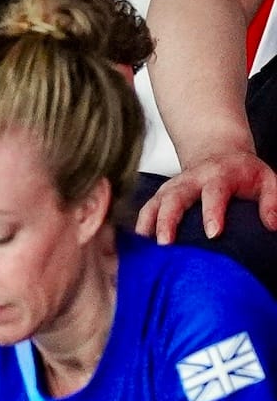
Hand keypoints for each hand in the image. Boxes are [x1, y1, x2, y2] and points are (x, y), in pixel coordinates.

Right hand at [135, 148, 276, 242]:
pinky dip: (138, 227)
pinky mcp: (160, 195)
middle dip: (168, 220)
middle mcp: (190, 180)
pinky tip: (136, 245)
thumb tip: (272, 225)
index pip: (214, 192)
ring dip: (148, 225)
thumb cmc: (242, 172)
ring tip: (147, 249)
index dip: (212, 212)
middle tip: (166, 243)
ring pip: (155, 204)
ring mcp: (171, 187)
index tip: (213, 233)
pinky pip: (145, 210)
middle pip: (175, 198)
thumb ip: (271, 201)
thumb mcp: (267, 180)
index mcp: (219, 175)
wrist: (217, 152)